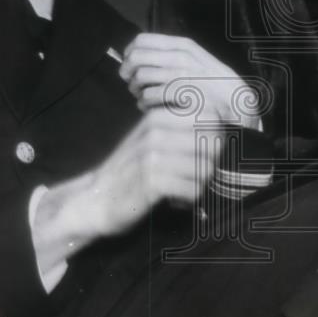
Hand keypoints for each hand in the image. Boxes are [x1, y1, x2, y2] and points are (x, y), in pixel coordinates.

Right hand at [33, 106, 223, 264]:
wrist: (94, 200)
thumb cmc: (130, 171)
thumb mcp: (150, 138)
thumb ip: (180, 128)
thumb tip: (222, 127)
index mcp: (158, 116)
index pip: (210, 115)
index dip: (217, 135)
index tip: (204, 152)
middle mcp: (156, 131)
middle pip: (214, 143)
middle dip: (211, 163)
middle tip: (194, 176)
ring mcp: (153, 155)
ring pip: (206, 168)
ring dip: (200, 184)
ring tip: (183, 189)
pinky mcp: (152, 181)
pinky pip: (194, 189)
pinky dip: (191, 200)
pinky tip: (176, 201)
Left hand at [118, 33, 261, 129]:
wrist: (236, 103)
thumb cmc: (214, 84)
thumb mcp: (197, 60)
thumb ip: (172, 55)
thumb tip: (137, 56)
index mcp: (183, 45)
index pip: (142, 40)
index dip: (129, 53)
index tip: (129, 65)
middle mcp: (180, 56)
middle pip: (136, 58)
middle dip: (128, 72)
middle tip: (131, 83)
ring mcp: (181, 74)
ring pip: (140, 77)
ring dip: (135, 90)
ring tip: (141, 97)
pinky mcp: (180, 94)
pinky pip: (148, 96)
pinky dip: (143, 103)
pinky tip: (148, 107)